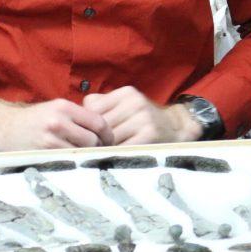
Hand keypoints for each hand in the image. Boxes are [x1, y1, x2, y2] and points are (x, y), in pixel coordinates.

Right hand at [0, 91, 114, 151]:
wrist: (2, 126)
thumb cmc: (33, 119)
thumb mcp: (54, 108)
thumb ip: (77, 117)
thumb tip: (105, 131)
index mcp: (63, 106)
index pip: (98, 122)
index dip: (108, 134)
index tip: (108, 140)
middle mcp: (57, 120)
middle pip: (93, 140)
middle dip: (98, 148)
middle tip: (97, 152)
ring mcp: (49, 139)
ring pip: (81, 153)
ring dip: (85, 157)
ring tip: (83, 157)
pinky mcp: (43, 153)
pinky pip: (67, 161)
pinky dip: (72, 163)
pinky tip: (70, 162)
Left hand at [83, 86, 201, 144]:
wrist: (175, 129)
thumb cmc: (141, 119)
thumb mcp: (124, 105)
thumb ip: (100, 105)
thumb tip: (75, 117)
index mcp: (126, 93)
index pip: (93, 108)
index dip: (87, 124)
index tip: (84, 135)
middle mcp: (136, 102)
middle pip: (101, 124)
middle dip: (94, 138)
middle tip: (87, 149)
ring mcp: (144, 118)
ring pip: (110, 138)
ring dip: (103, 148)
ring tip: (100, 154)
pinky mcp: (150, 135)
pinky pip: (123, 148)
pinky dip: (115, 154)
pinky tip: (113, 158)